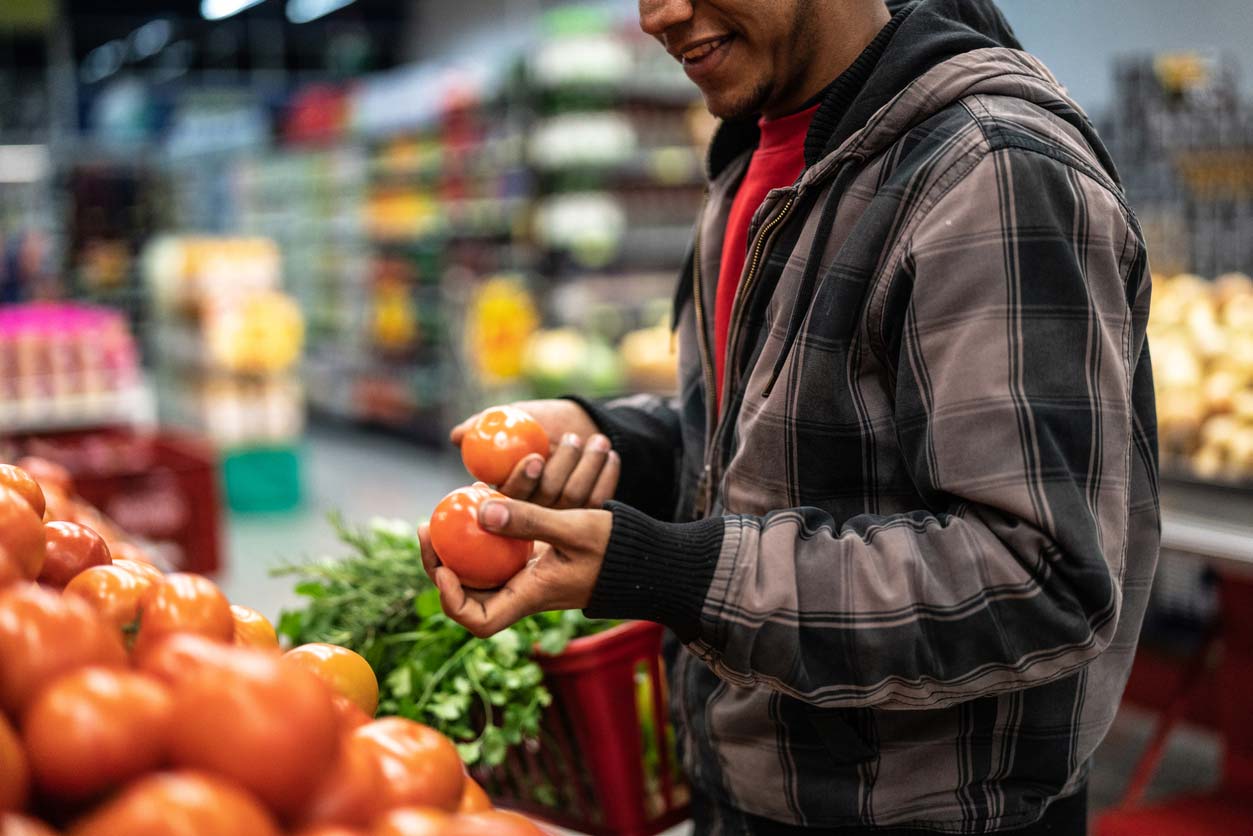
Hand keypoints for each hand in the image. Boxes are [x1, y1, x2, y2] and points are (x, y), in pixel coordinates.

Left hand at [418, 498, 611, 637]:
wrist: (646, 560)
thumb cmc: (616, 549)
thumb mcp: (575, 527)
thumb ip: (529, 520)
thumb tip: (479, 511)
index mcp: (530, 596)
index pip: (478, 622)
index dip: (451, 599)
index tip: (443, 565)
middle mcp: (523, 592)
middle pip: (466, 595)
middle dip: (439, 565)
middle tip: (425, 528)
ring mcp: (527, 578)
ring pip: (478, 573)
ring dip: (455, 549)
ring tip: (441, 515)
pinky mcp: (534, 562)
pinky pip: (496, 554)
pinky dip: (480, 535)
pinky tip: (477, 504)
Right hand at [451, 400, 619, 508]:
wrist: (575, 422)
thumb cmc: (537, 420)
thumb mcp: (509, 417)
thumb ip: (481, 426)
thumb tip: (456, 436)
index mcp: (508, 492)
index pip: (510, 497)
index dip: (522, 480)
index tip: (536, 458)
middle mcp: (533, 510)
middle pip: (546, 499)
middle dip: (562, 467)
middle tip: (573, 439)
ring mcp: (561, 515)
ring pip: (574, 498)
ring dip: (588, 466)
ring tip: (598, 440)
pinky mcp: (587, 513)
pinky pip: (598, 499)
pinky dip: (607, 476)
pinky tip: (612, 455)